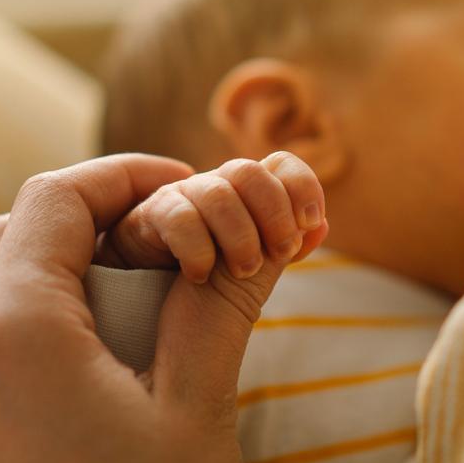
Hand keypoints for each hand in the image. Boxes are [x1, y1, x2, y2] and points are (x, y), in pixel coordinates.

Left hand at [0, 154, 326, 462]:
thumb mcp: (202, 410)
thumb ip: (211, 302)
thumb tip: (248, 230)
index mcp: (12, 340)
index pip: (51, 201)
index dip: (123, 176)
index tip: (184, 189)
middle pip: (1, 250)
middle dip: (80, 230)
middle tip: (157, 252)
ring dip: (37, 296)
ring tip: (113, 324)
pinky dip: (5, 367)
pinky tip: (63, 405)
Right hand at [99, 151, 326, 281]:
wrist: (139, 296)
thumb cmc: (203, 281)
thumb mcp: (252, 267)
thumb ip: (283, 248)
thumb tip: (323, 227)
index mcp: (246, 194)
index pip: (281, 165)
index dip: (302, 187)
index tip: (310, 223)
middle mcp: (215, 187)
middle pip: (250, 171)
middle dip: (274, 212)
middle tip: (280, 252)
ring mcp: (180, 198)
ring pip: (218, 193)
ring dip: (240, 235)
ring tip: (242, 270)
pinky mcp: (146, 217)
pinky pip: (179, 218)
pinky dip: (197, 249)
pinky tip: (200, 275)